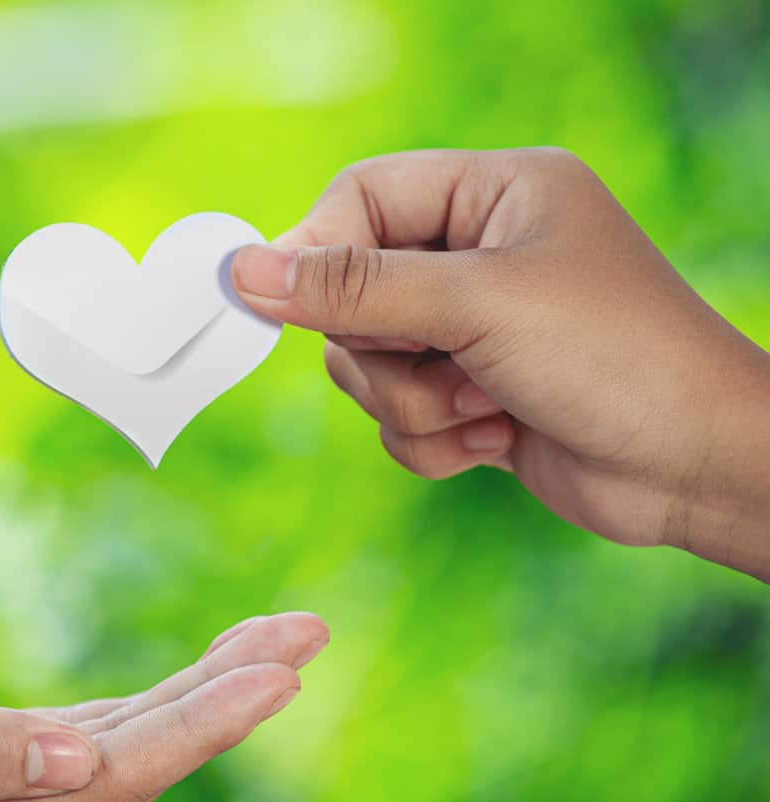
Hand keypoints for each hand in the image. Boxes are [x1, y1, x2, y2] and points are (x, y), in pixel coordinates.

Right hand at [0, 596, 327, 801]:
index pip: (108, 782)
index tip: (284, 666)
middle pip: (129, 770)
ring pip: (109, 754)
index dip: (201, 724)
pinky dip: (133, 707)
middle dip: (221, 704)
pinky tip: (179, 684)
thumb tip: (82, 768)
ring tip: (272, 646)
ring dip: (189, 699)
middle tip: (308, 636)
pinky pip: (70, 741)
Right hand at [230, 147, 769, 579]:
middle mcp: (480, 254)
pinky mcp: (472, 396)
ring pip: (368, 366)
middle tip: (443, 363)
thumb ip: (355, 287)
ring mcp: (474, 329)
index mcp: (495, 193)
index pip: (362, 197)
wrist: (696, 468)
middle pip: (352, 292)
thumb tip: (245, 271)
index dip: (315, 250)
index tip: (274, 304)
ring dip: (413, 402)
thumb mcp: (476, 305)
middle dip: (385, 350)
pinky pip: (395, 419)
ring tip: (487, 407)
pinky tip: (497, 440)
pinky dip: (433, 441)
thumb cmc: (615, 358)